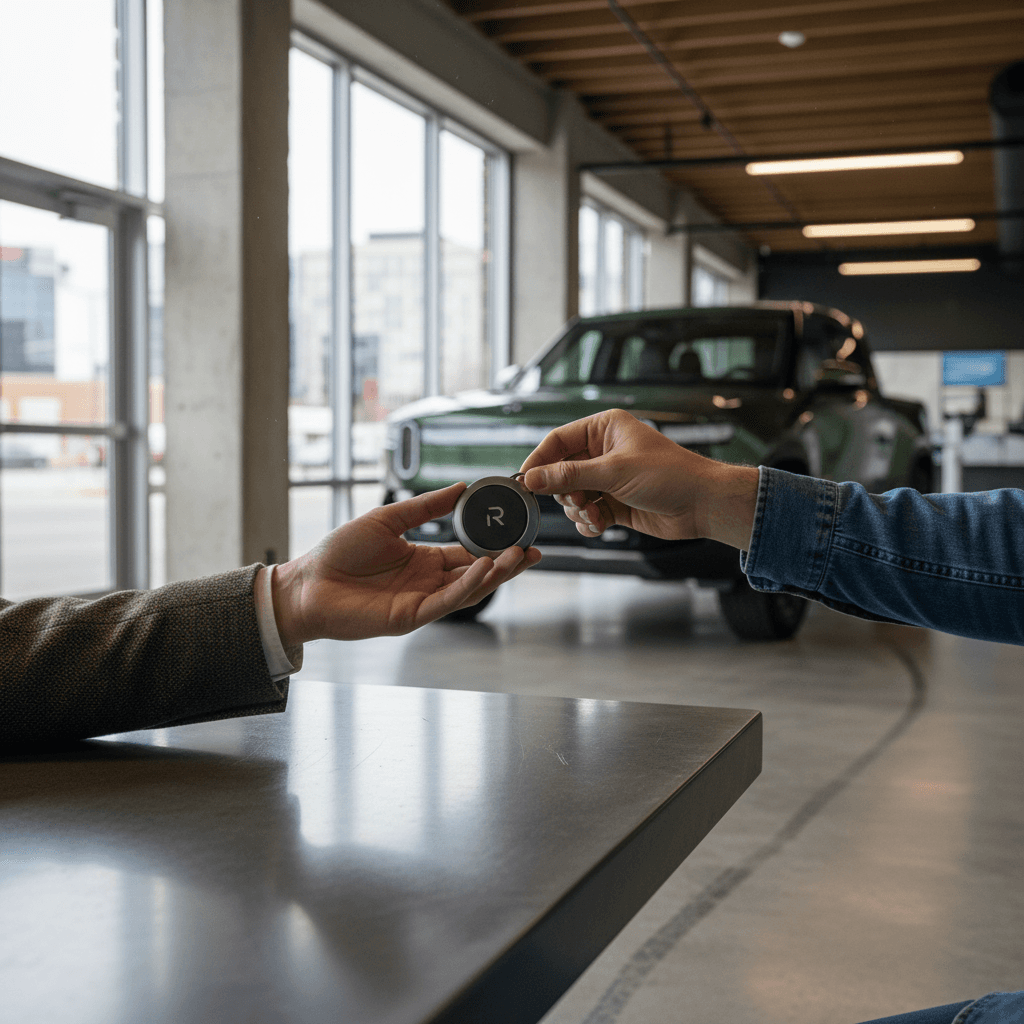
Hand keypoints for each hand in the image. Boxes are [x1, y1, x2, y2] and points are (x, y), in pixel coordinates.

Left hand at [270, 483, 540, 644]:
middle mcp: (428, 582)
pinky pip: (446, 602)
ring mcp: (422, 601)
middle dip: (507, 564)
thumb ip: (425, 507)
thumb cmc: (340, 552)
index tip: (521, 535)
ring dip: (494, 575)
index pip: (469, 553)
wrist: (307, 582)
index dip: (496, 547)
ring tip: (518, 557)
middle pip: (477, 574)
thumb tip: (460, 487)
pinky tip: (483, 569)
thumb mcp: (388, 519)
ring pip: (468, 590)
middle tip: (533, 549)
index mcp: (424, 560)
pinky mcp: (410, 616)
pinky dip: (467, 586)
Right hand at [519, 409, 758, 548]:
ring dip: (578, 510)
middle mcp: (604, 451)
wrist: (703, 504)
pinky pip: (587, 513)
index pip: (558, 441)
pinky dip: (589, 522)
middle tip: (577, 502)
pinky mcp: (615, 503)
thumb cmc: (670, 475)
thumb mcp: (613, 472)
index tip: (524, 482)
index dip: (539, 461)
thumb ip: (569, 475)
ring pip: (572, 496)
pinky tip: (601, 525)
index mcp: (604, 429)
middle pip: (561, 472)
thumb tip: (533, 479)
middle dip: (564, 492)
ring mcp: (609, 478)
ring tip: (595, 515)